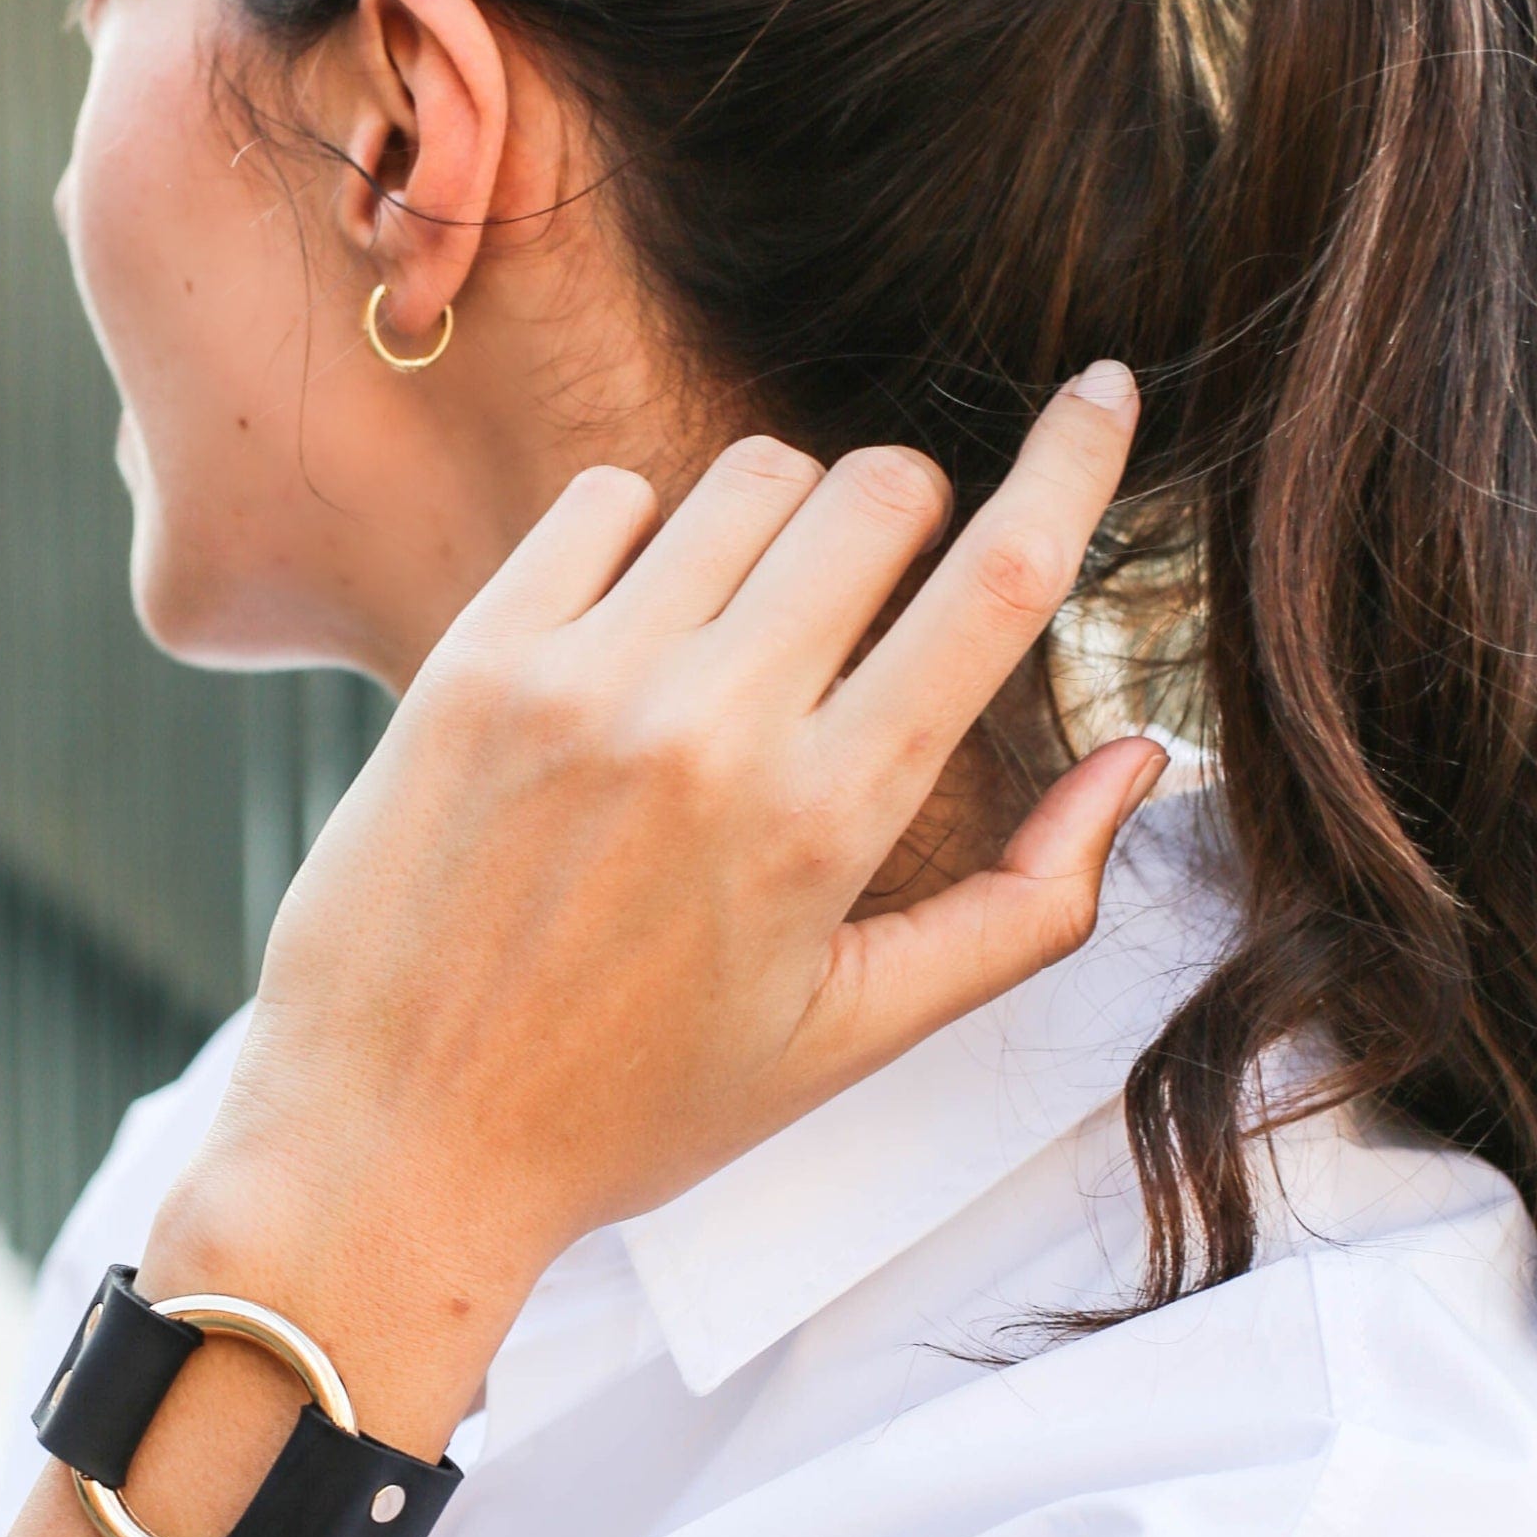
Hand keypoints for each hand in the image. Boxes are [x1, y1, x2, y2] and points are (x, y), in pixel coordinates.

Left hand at [151, 371, 1155, 1435]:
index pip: (996, 582)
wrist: (392, 1146)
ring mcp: (582, 683)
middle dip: (908, 520)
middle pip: (879, 495)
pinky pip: (604, 500)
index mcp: (824, 824)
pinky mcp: (473, 662)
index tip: (1102, 391)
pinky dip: (643, 535)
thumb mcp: (851, 1038)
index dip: (1072, 465)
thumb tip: (1144, 757)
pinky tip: (629, 635)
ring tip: (739, 636)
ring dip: (781, 522)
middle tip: (864, 613)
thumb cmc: (629, 1111)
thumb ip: (1023, 904)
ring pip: (748, 480)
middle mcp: (710, 729)